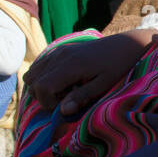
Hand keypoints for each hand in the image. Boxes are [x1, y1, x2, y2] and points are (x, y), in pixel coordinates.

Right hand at [25, 29, 157, 116]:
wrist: (126, 45)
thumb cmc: (118, 66)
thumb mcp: (104, 85)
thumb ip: (82, 97)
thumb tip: (62, 111)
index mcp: (70, 65)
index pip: (41, 87)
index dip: (48, 102)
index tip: (66, 106)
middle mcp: (59, 55)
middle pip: (32, 82)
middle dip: (44, 97)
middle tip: (67, 99)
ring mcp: (58, 51)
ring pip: (32, 74)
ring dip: (42, 87)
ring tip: (65, 90)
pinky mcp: (60, 50)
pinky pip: (39, 66)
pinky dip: (44, 77)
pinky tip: (64, 82)